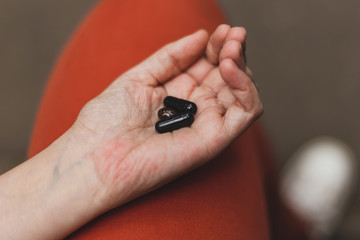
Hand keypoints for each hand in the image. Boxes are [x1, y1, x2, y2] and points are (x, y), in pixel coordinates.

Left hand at [74, 25, 262, 206]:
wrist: (95, 156)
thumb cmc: (108, 121)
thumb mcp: (139, 77)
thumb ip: (171, 57)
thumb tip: (201, 35)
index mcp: (179, 94)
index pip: (210, 66)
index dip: (217, 46)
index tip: (219, 30)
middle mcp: (196, 108)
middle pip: (229, 77)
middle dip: (233, 51)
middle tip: (232, 33)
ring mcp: (207, 124)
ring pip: (243, 93)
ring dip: (243, 66)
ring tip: (231, 48)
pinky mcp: (214, 139)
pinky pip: (246, 113)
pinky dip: (246, 89)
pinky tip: (230, 69)